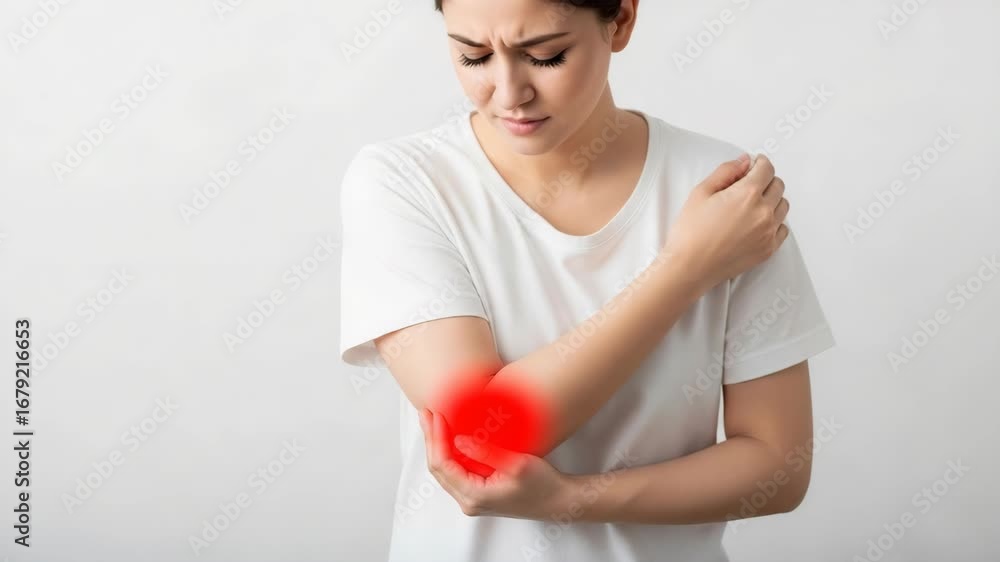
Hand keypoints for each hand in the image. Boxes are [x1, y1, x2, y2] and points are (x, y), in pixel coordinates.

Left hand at [418, 408, 569, 519]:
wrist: (559, 500)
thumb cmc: (543, 484)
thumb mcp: (516, 463)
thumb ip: (485, 452)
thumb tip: (458, 439)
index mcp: (474, 496)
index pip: (443, 464)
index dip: (436, 437)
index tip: (437, 415)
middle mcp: (468, 501)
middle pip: (437, 468)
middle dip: (431, 438)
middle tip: (426, 413)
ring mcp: (472, 499)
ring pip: (444, 470)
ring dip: (437, 444)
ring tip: (432, 421)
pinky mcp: (478, 493)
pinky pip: (455, 472)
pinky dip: (449, 452)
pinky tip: (448, 436)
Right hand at [663, 154, 789, 288]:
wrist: (690, 268)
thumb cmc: (690, 232)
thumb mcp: (700, 193)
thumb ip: (726, 172)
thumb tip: (744, 161)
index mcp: (747, 194)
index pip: (767, 168)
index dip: (760, 162)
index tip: (754, 164)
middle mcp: (763, 212)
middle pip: (778, 185)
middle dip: (766, 180)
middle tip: (749, 185)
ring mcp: (768, 232)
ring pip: (783, 206)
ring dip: (772, 200)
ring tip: (752, 205)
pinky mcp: (768, 249)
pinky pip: (783, 228)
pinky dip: (774, 222)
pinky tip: (757, 224)